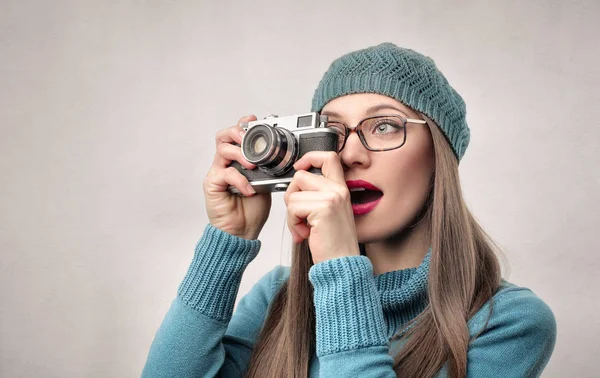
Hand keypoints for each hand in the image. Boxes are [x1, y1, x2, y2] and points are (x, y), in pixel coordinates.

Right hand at [203, 115, 271, 239]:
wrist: (241, 232)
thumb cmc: (252, 210)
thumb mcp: (267, 184)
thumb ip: (268, 168)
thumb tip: (283, 155)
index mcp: (238, 160)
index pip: (236, 135)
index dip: (243, 125)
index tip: (254, 120)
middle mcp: (225, 163)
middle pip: (223, 136)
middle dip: (237, 133)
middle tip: (249, 139)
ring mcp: (217, 173)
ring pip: (222, 150)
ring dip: (239, 153)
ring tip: (252, 165)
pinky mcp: (212, 184)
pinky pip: (224, 173)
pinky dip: (239, 179)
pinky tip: (249, 189)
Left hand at [283, 151, 359, 263]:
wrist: (342, 265)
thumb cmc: (333, 244)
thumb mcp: (328, 213)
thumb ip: (317, 196)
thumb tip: (295, 184)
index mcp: (341, 189)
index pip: (329, 157)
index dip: (310, 157)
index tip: (299, 166)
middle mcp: (338, 190)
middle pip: (301, 176)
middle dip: (291, 196)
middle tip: (299, 216)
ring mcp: (332, 198)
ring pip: (293, 194)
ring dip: (292, 215)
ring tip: (304, 229)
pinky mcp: (323, 209)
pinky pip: (293, 207)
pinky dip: (293, 223)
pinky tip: (305, 234)